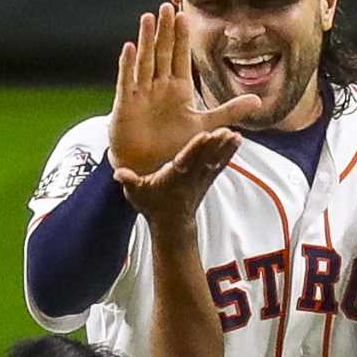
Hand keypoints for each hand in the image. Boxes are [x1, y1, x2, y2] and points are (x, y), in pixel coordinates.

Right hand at [109, 4, 262, 175]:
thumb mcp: (205, 125)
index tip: (184, 15)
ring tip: (148, 18)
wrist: (149, 167)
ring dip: (146, 40)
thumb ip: (230, 111)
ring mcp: (141, 93)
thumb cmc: (173, 145)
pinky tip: (129, 48)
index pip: (180, 57)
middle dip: (165, 31)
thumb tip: (257, 100)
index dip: (181, 37)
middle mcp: (159, 86)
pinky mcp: (126, 105)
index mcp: (178, 88)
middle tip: (167, 7)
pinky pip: (126, 81)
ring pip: (145, 61)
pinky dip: (128, 66)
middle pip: (163, 53)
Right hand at [114, 127, 239, 224]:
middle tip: (226, 130)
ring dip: (226, 149)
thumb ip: (129, 181)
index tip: (204, 136)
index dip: (195, 148)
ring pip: (216, 161)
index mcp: (174, 177)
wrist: (172, 225)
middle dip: (215, 146)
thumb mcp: (137, 194)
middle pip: (204, 159)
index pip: (186, 160)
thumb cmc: (153, 205)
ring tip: (236, 134)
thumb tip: (118, 173)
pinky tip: (238, 140)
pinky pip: (221, 164)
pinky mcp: (208, 180)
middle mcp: (190, 178)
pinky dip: (230, 153)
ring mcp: (201, 180)